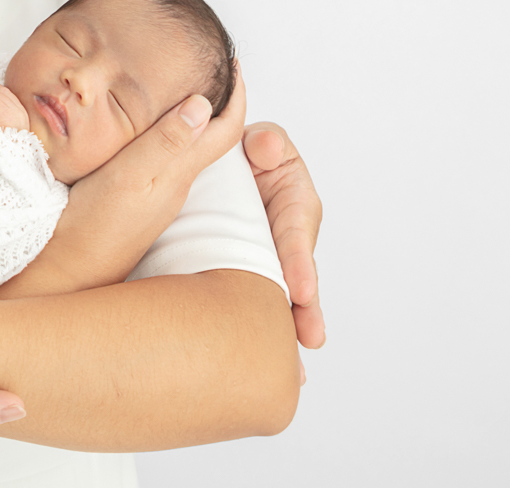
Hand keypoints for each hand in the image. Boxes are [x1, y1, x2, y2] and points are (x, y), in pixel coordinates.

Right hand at [0, 73, 243, 298]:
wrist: (64, 273)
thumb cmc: (92, 230)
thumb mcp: (131, 179)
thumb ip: (165, 142)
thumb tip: (204, 102)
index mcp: (177, 174)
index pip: (225, 130)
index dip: (235, 93)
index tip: (233, 60)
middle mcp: (173, 186)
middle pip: (213, 137)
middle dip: (220, 100)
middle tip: (212, 65)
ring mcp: (155, 197)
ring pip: (189, 149)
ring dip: (194, 117)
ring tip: (182, 85)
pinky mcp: (136, 204)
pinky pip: (165, 161)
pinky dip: (168, 135)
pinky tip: (146, 128)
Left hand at [243, 120, 324, 350]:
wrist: (200, 160)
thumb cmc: (236, 149)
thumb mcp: (255, 140)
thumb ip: (265, 142)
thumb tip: (263, 146)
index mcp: (291, 198)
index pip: (296, 229)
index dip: (297, 258)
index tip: (300, 289)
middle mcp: (285, 232)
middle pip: (297, 271)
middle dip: (304, 306)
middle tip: (309, 334)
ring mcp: (268, 254)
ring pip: (282, 293)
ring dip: (290, 326)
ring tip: (296, 365)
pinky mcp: (245, 269)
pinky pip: (257, 300)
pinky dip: (265, 332)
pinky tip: (272, 370)